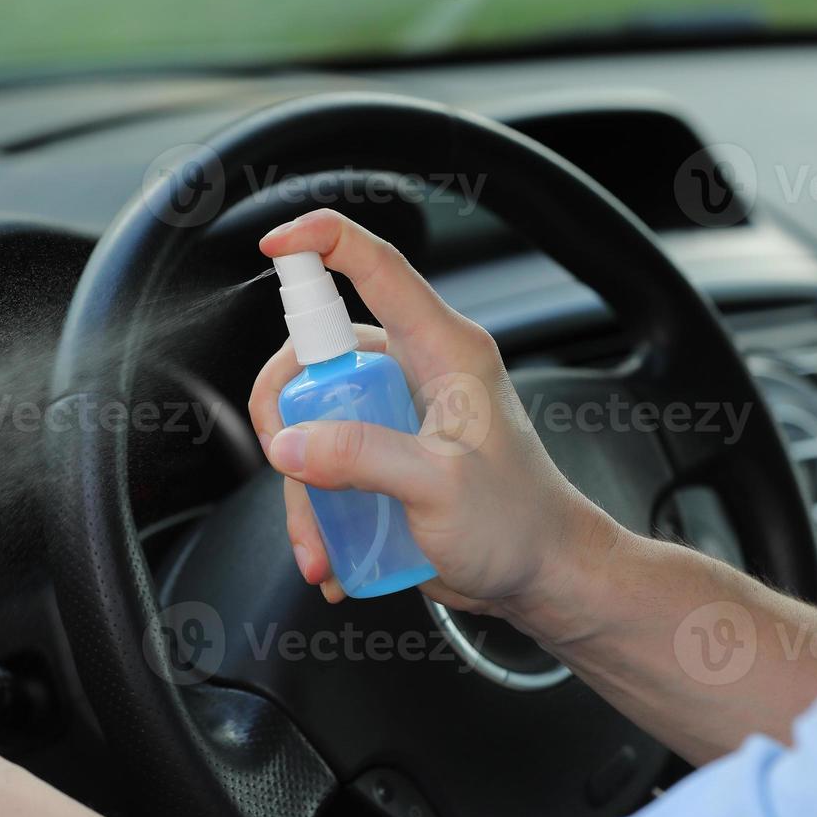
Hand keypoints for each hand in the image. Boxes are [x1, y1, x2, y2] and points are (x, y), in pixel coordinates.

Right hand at [249, 210, 617, 620]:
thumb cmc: (518, 523)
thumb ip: (363, 456)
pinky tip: (334, 554)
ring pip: (312, 421)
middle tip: (288, 464)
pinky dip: (317, 512)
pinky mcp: (381, 457)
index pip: (377, 267)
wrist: (542, 576)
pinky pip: (325, 465)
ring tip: (319, 546)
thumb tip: (290, 442)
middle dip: (286, 414)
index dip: (323, 240)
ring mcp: (394, 414)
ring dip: (301, 488)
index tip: (273, 243)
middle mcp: (413, 370)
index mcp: (441, 349)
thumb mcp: (440, 486)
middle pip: (317, 354)